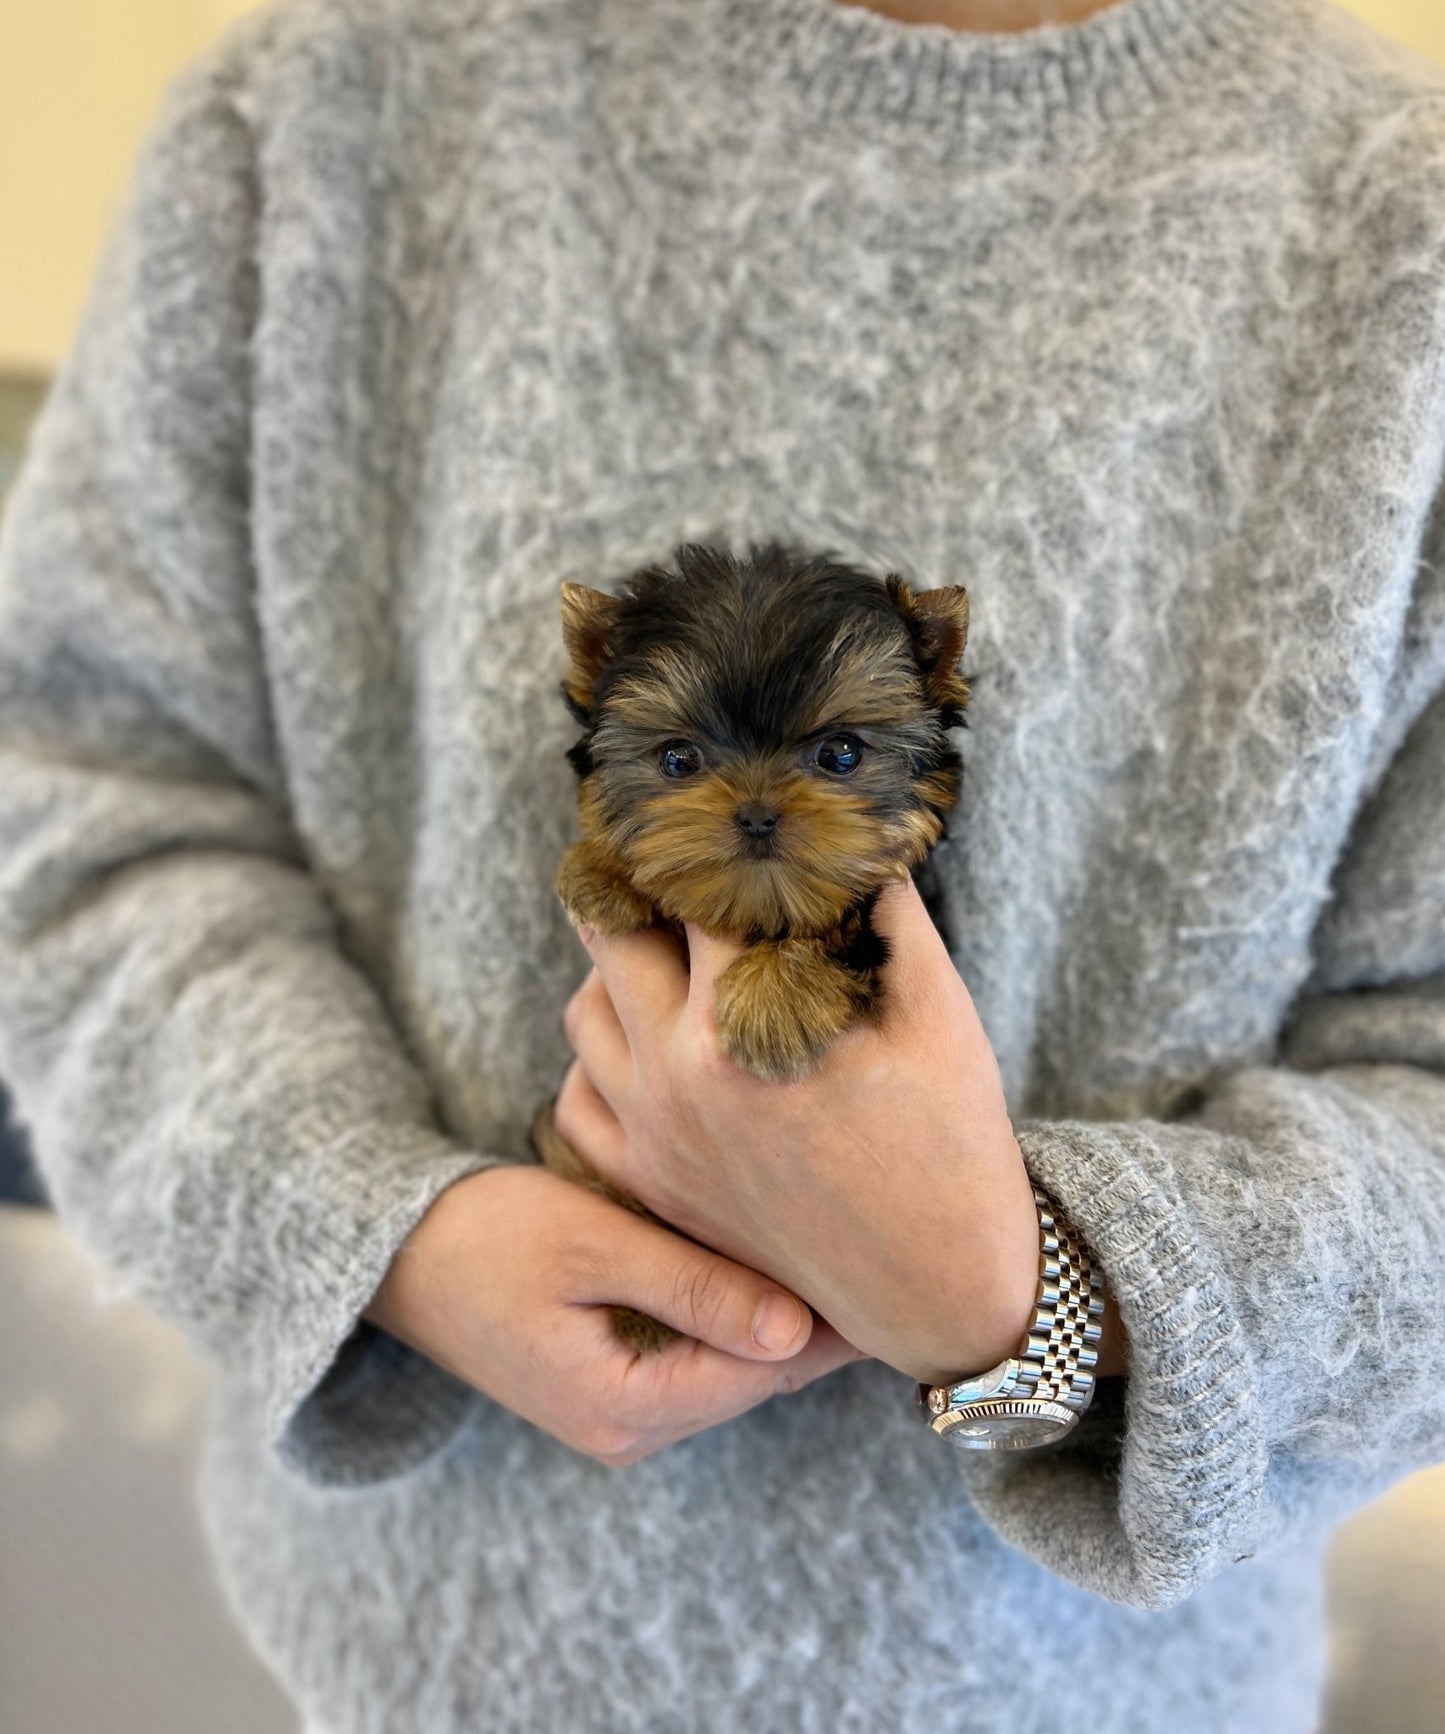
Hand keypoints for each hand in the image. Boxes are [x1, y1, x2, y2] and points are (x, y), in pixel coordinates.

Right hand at [365, 1165, 862, 1464]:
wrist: (393, 1252)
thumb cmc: (485, 1237)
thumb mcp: (591, 1250)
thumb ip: (692, 1287)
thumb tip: (796, 1327)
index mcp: (624, 1408)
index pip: (762, 1371)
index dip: (833, 1325)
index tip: (894, 1270)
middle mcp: (628, 1428)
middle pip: (753, 1373)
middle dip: (817, 1320)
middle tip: (888, 1249)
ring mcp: (619, 1411)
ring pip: (730, 1361)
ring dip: (778, 1311)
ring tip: (844, 1246)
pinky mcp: (611, 1378)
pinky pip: (697, 1351)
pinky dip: (734, 1310)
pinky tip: (768, 1256)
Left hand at [555, 878, 1059, 1386]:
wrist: (941, 1290)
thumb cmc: (953, 1146)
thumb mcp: (938, 1012)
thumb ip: (891, 911)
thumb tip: (858, 838)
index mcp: (745, 1024)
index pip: (694, 893)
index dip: (709, 843)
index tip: (717, 817)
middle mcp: (679, 1077)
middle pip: (611, 936)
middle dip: (641, 885)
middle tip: (675, 862)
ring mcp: (655, 1137)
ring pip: (583, 1014)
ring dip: (612, 968)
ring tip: (666, 947)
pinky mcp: (654, 1186)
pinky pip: (577, 1103)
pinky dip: (596, 1060)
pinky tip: (643, 1039)